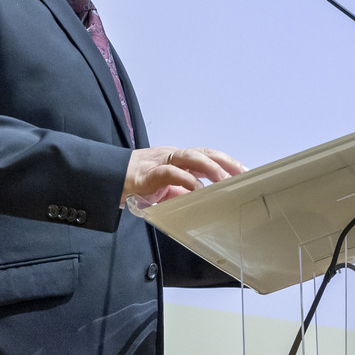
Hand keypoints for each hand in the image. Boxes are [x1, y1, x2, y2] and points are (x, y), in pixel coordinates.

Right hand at [122, 146, 246, 205]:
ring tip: (224, 179)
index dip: (227, 162)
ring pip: (191, 157)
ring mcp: (161, 162)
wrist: (108, 180)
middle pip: (205, 153)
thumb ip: (183, 193)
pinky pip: (171, 173)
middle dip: (226, 162)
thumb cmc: (137, 183)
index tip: (246, 171)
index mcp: (179, 160)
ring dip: (210, 168)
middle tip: (243, 174)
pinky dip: (185, 180)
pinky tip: (196, 189)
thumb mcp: (166, 191)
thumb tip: (202, 202)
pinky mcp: (149, 173)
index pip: (208, 156)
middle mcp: (173, 156)